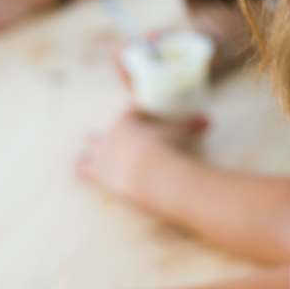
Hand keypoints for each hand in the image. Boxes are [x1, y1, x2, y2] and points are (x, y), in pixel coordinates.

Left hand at [76, 110, 207, 201]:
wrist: (148, 172)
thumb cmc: (164, 148)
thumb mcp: (179, 134)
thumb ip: (191, 125)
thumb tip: (209, 120)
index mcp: (126, 122)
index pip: (127, 113)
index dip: (133, 115)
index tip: (138, 117)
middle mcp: (108, 136)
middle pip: (100, 134)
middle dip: (105, 138)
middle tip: (112, 143)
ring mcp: (99, 155)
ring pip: (86, 153)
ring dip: (89, 156)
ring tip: (90, 160)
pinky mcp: (95, 174)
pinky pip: (81, 171)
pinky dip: (83, 172)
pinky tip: (84, 175)